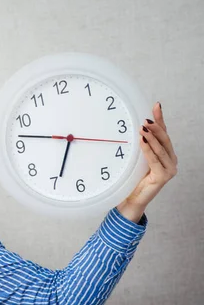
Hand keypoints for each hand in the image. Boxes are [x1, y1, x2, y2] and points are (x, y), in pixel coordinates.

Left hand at [116, 102, 178, 221]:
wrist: (132, 199)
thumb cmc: (133, 179)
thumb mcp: (136, 158)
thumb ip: (140, 145)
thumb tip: (133, 128)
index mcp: (166, 154)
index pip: (164, 133)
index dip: (160, 119)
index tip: (156, 105)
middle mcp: (171, 160)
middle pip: (165, 139)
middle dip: (156, 127)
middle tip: (146, 119)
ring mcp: (170, 168)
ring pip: (161, 148)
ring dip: (152, 137)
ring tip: (144, 127)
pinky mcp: (164, 176)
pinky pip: (155, 160)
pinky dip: (148, 150)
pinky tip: (142, 141)